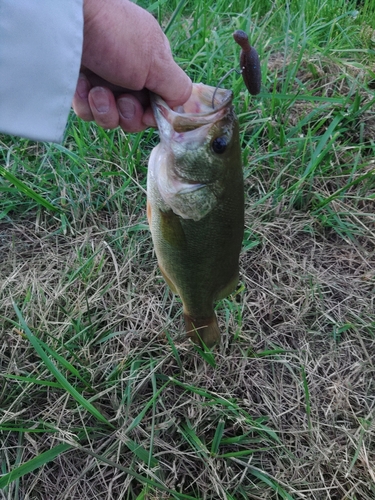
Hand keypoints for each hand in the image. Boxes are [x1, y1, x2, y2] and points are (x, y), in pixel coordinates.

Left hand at [72, 0, 191, 132]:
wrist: (69, 19)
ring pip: (110, 118)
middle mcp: (130, 75)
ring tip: (96, 90)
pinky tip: (81, 84)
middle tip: (121, 99)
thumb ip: (177, 87)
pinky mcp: (79, 86)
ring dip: (105, 110)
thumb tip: (181, 107)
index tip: (146, 113)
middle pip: (135, 117)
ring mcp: (103, 80)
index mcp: (153, 67)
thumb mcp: (158, 62)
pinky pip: (87, 111)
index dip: (152, 115)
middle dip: (128, 114)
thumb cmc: (118, 36)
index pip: (159, 105)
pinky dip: (84, 102)